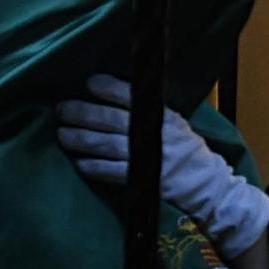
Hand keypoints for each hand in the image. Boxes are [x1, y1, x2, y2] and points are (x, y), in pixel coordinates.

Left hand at [56, 74, 268, 260]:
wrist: (207, 185)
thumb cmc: (187, 151)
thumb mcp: (174, 124)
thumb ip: (149, 111)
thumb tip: (112, 97)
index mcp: (164, 115)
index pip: (131, 96)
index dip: (108, 88)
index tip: (88, 83)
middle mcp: (155, 132)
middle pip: (111, 119)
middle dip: (83, 112)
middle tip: (62, 108)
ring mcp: (149, 157)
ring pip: (106, 144)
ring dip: (81, 138)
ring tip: (62, 134)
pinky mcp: (143, 180)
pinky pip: (112, 171)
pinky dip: (94, 167)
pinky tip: (79, 163)